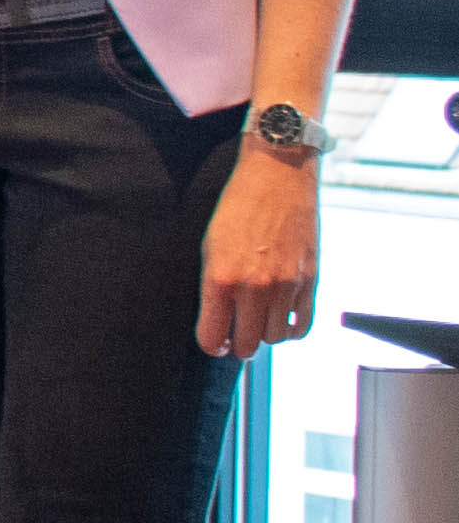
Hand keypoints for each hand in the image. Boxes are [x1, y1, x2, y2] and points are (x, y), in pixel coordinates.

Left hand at [197, 141, 319, 359]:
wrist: (277, 177)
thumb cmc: (239, 208)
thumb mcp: (211, 246)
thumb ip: (215, 286)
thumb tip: (219, 320)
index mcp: (221, 278)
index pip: (212, 337)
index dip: (211, 345)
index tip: (214, 344)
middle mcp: (255, 287)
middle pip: (246, 344)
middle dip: (237, 346)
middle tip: (235, 339)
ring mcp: (286, 285)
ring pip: (274, 338)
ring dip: (264, 336)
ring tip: (257, 322)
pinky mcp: (311, 280)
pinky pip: (302, 325)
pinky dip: (291, 329)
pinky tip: (281, 319)